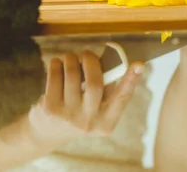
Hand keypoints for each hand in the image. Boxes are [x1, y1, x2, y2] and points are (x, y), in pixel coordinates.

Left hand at [24, 51, 144, 147]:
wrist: (47, 132)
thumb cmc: (79, 111)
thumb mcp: (97, 108)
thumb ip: (106, 87)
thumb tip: (110, 59)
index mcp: (106, 122)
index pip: (122, 98)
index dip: (131, 80)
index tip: (140, 64)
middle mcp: (88, 122)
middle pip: (95, 84)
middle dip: (91, 62)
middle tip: (87, 53)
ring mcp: (68, 117)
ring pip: (72, 75)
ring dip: (72, 59)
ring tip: (70, 57)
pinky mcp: (50, 109)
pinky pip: (55, 76)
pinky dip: (56, 64)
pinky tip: (57, 64)